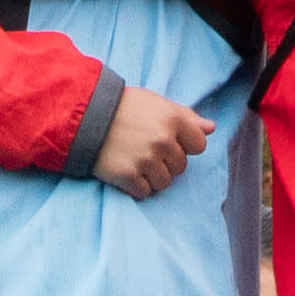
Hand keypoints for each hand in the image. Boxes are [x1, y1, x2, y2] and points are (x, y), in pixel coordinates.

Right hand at [96, 89, 211, 197]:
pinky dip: (136, 187)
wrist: (83, 117)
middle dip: (166, 161)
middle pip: (181, 166)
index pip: (199, 146)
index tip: (167, 141)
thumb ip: (185, 115)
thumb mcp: (155, 103)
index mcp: (172, 119)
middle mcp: (162, 140)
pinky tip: (126, 171)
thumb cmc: (122, 107)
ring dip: (152, 176)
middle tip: (145, 150)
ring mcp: (146, 160)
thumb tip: (211, 128)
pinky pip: (145, 192)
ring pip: (164, 182)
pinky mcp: (128, 176)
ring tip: (136, 161)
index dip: (184, 145)